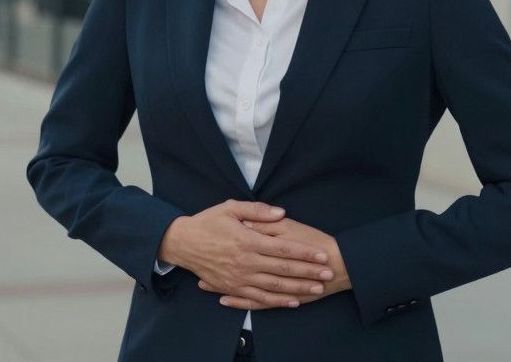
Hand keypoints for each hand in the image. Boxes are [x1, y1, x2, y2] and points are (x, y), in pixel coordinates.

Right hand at [199, 218, 351, 310]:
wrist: (183, 243)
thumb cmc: (207, 223)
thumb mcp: (230, 208)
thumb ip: (257, 210)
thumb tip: (281, 213)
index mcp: (247, 240)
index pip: (283, 248)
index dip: (304, 253)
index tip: (321, 255)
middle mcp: (245, 261)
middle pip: (283, 268)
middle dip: (308, 272)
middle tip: (328, 274)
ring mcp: (239, 277)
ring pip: (274, 286)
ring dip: (297, 288)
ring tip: (316, 289)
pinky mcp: (232, 288)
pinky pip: (258, 298)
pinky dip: (277, 301)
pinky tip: (292, 301)